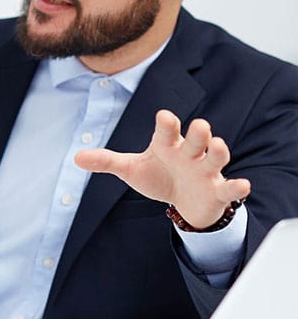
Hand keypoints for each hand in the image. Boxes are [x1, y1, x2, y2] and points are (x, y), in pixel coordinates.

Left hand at [74, 109, 250, 228]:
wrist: (184, 201)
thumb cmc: (159, 176)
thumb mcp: (132, 169)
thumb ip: (107, 161)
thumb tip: (76, 156)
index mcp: (168, 145)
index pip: (167, 131)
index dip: (167, 124)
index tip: (164, 117)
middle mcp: (190, 154)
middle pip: (197, 138)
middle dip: (199, 132)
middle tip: (199, 127)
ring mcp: (206, 171)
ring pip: (216, 157)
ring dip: (218, 151)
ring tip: (218, 145)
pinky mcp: (217, 190)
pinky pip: (230, 188)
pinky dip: (237, 187)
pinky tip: (242, 185)